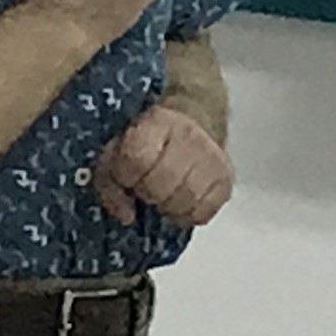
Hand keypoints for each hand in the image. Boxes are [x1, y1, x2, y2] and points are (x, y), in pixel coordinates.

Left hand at [91, 102, 233, 228]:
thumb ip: (109, 184)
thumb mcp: (118, 150)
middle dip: (148, 193)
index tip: (127, 177)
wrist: (196, 120)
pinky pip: (204, 212)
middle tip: (147, 188)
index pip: (136, 159)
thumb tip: (126, 216)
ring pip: (185, 201)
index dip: (126, 176)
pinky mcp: (226, 179)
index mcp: (157, 123)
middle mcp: (189, 137)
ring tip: (165, 195)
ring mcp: (212, 159)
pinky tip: (182, 202)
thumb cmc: (152, 140)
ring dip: (168, 206)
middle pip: (161, 185)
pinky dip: (188, 214)